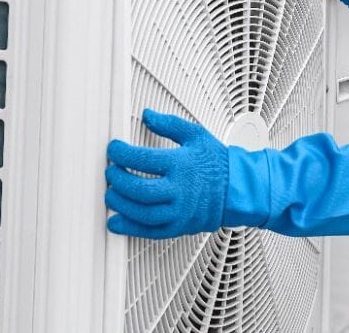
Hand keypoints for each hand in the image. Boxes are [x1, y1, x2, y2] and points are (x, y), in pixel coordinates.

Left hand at [105, 109, 227, 238]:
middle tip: (111, 172)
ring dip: (120, 205)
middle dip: (118, 181)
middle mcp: (180, 190)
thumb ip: (169, 124)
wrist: (238, 189)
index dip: (121, 154)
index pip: (142, 159)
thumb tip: (148, 115)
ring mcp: (180, 211)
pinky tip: (117, 222)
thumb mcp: (196, 135)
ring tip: (111, 195)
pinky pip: (150, 232)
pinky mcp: (179, 227)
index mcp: (182, 165)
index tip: (114, 150)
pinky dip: (130, 228)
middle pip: (139, 189)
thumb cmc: (218, 163)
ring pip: (142, 213)